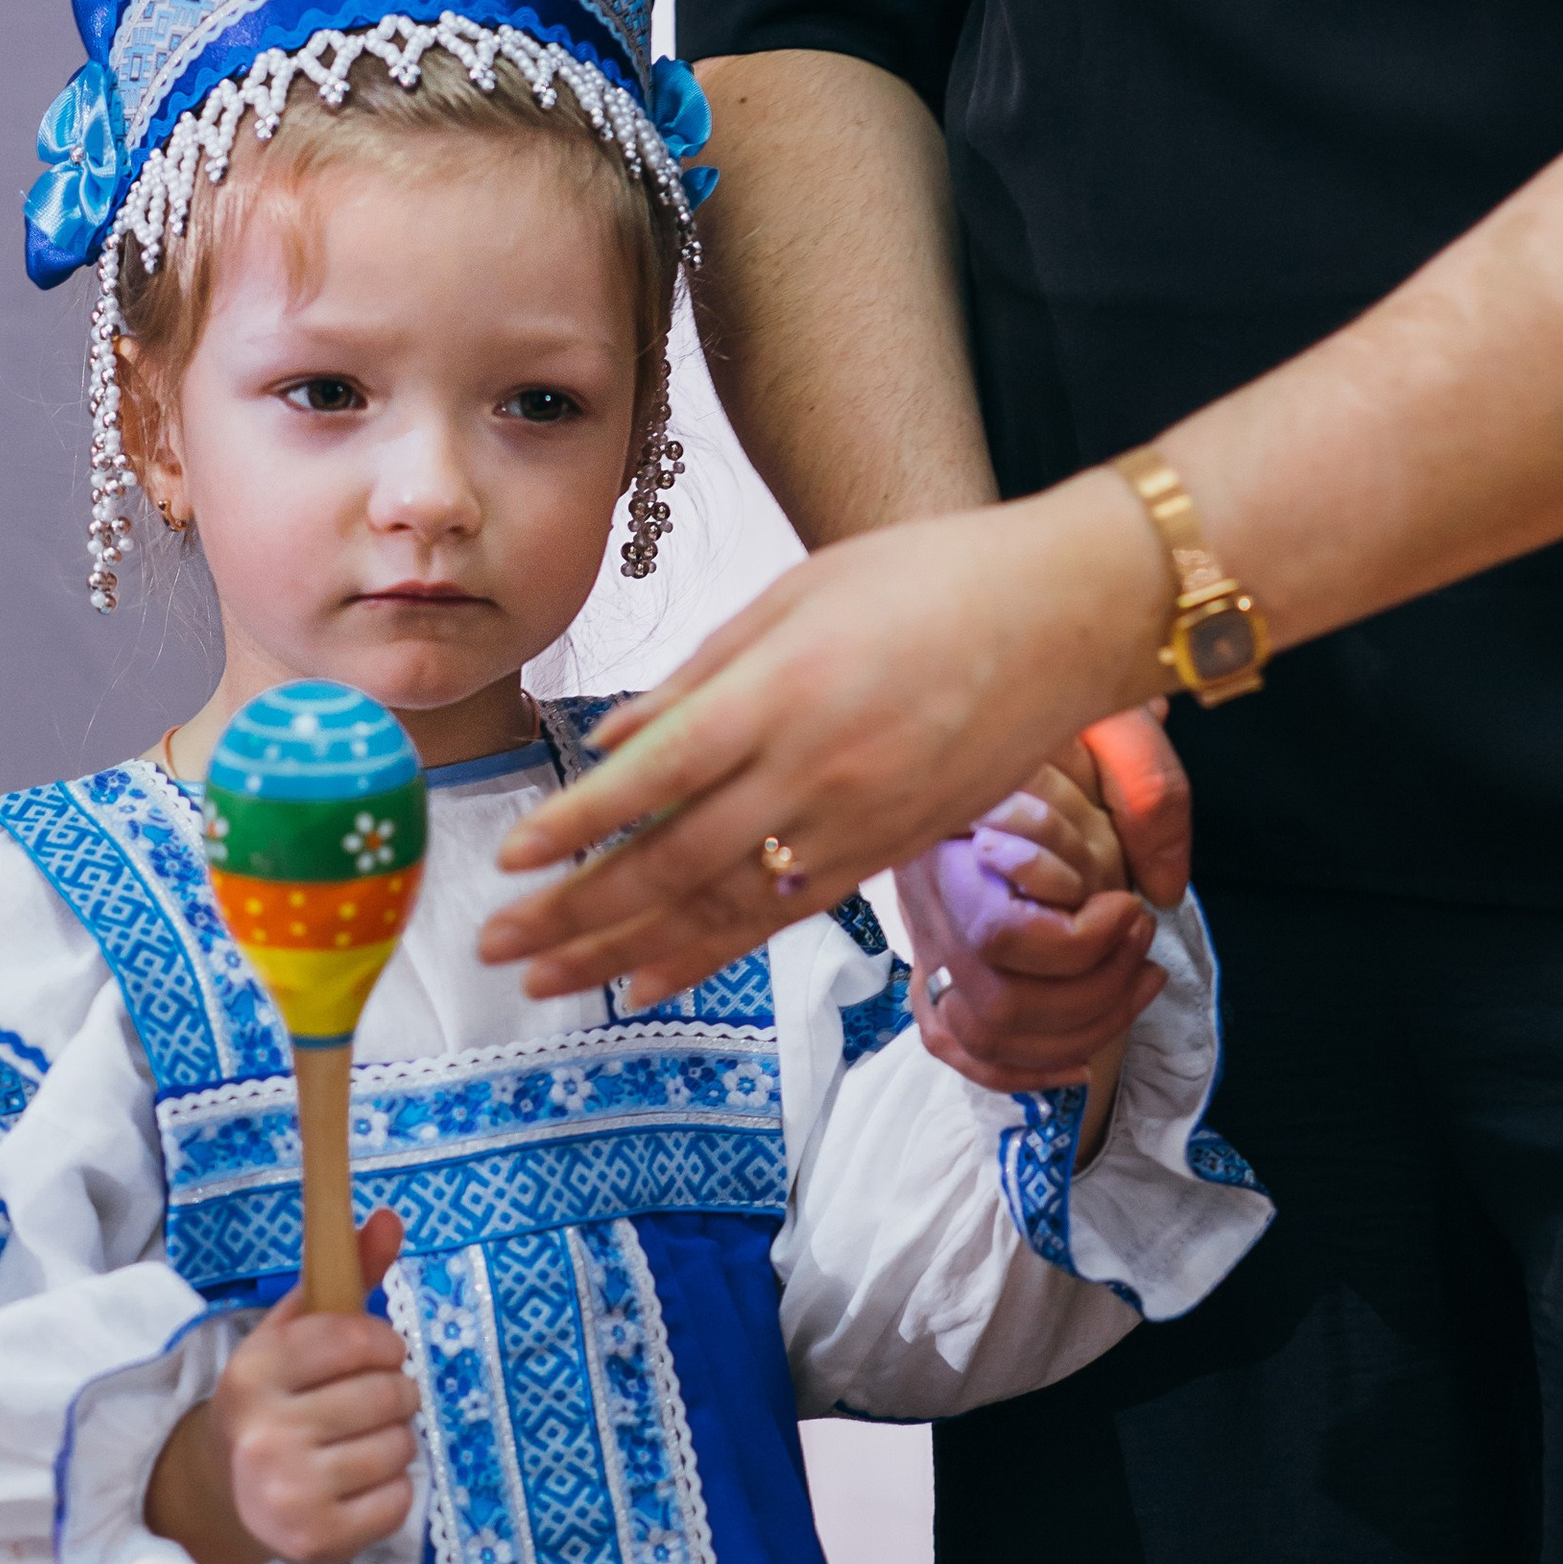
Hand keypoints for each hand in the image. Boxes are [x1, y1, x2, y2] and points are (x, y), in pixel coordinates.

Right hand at [144, 1210, 417, 1563]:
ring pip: (399, 1445)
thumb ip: (347, 1274)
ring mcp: (289, 1491)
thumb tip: (391, 1217)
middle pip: (388, 1393)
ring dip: (394, 1440)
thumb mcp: (296, 1333)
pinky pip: (400, 1500)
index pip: (356, 1338)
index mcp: (255, 1371)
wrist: (227, 1493)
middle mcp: (264, 1433)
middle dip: (394, 1393)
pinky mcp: (315, 1539)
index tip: (376, 1354)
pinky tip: (358, 1485)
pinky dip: (393, 1490)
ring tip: (359, 1444)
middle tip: (369, 1404)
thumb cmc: (277, 1399)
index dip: (383, 1343)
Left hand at [479, 469, 1172, 1001]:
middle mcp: (814, 773)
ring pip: (719, 908)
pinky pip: (781, 919)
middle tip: (495, 944)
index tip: (511, 859)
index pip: (656, 776)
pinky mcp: (884, 853)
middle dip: (574, 912)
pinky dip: (708, 955)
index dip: (579, 826)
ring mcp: (853, 825)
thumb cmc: (931, 580)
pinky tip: (649, 984)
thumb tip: (616, 742)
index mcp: (784, 692)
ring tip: (546, 983)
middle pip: (671, 862)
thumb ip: (703, 675)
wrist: (1068, 616)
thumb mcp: (800, 593)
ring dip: (623, 952)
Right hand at [903, 742, 1168, 1094]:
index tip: (1131, 904)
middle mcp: (932, 902)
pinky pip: (959, 1048)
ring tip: (1138, 983)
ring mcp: (929, 943)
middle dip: (1095, 990)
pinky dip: (1019, 1070)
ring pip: (986, 1034)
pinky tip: (1077, 1062)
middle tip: (1144, 943)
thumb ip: (1146, 780)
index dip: (1079, 941)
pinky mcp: (934, 968)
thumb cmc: (1045, 719)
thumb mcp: (1105, 714)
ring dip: (1077, 1030)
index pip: (1002, 934)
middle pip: (999, 1002)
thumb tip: (1165, 885)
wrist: (964, 728)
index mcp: (955, 839)